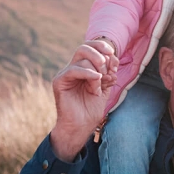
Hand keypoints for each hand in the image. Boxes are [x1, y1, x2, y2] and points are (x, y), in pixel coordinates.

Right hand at [49, 41, 117, 159]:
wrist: (81, 126)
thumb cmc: (91, 109)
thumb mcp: (104, 87)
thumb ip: (108, 72)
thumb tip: (113, 58)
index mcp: (83, 68)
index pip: (90, 47)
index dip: (102, 47)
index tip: (113, 55)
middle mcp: (73, 68)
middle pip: (84, 47)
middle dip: (99, 54)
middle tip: (107, 68)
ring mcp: (66, 74)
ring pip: (81, 58)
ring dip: (97, 70)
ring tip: (101, 85)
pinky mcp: (59, 81)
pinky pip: (74, 69)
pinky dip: (88, 72)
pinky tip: (97, 79)